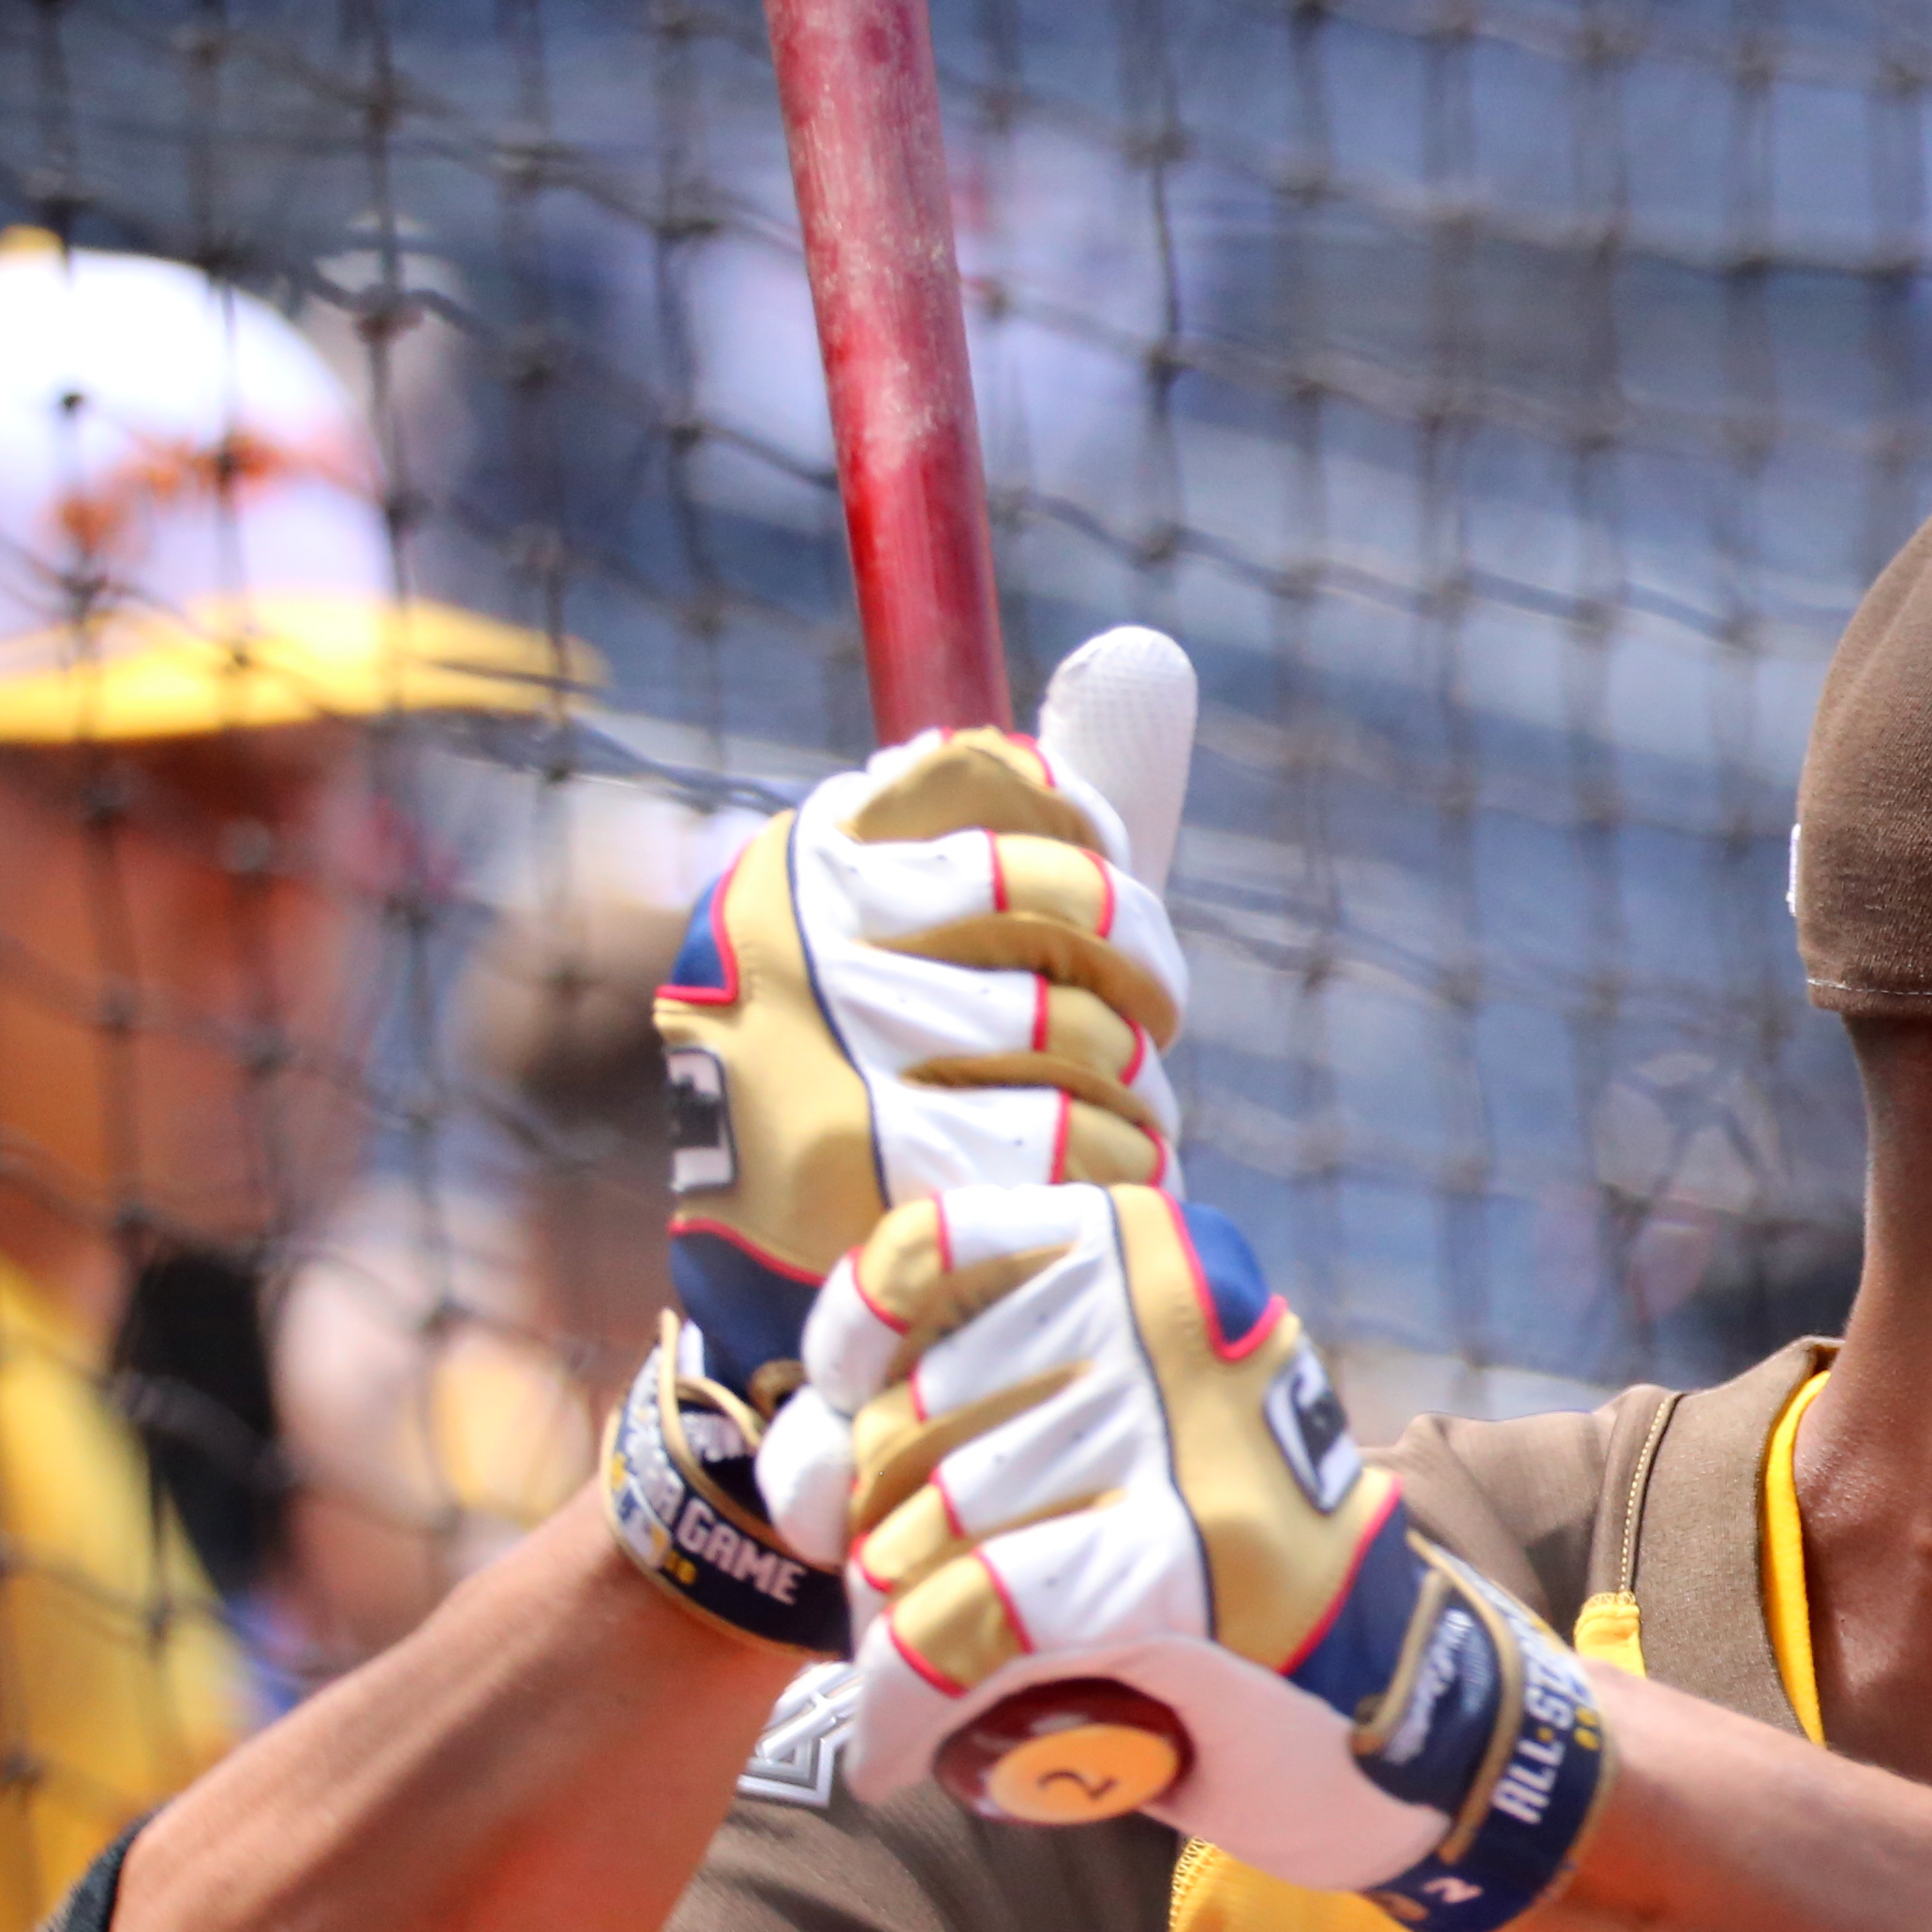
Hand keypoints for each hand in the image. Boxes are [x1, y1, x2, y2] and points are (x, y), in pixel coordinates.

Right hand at [653, 627, 1197, 1412]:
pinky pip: (1067, 1137)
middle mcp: (808, 924)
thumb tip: (1151, 652)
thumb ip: (1045, 819)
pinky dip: (1115, 1166)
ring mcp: (836, 1038)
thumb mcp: (944, 937)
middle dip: (1143, 979)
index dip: (1093, 845)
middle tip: (1146, 1031)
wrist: (780, 1279)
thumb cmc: (889, 1084)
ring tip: (1124, 1120)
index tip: (1118, 914)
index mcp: (815, 851)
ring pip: (1078, 1031)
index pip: (996, 775)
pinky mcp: (882, 1155)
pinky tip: (1103, 1183)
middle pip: (1064, 906)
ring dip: (1137, 1089)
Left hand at [769, 1184, 1614, 1931]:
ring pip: (929, 1534)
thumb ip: (1003, 1402)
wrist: (1410, 1714)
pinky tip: (896, 1758)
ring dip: (883, 1638)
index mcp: (1164, 1257)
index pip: (935, 1248)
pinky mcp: (1187, 1572)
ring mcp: (1188, 1443)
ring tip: (908, 1688)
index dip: (852, 1348)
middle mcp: (1176, 1321)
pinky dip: (908, 1704)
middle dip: (860, 1537)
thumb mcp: (1141, 1433)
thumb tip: (800, 1452)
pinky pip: (973, 1628)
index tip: (837, 1437)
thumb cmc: (1238, 1580)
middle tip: (889, 1613)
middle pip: (912, 1419)